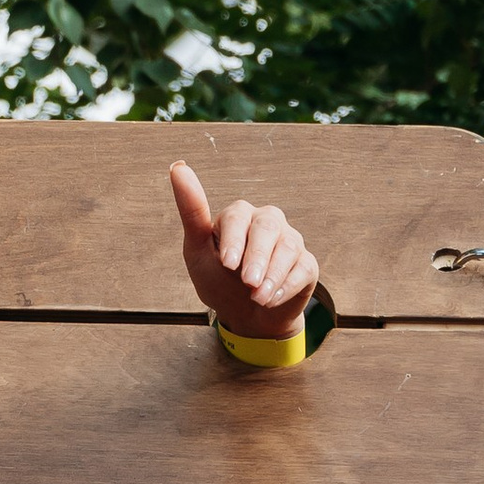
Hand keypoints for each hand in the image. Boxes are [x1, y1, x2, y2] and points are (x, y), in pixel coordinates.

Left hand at [169, 161, 318, 340]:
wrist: (243, 316)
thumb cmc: (218, 280)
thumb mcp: (197, 251)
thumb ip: (191, 212)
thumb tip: (178, 167)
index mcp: (238, 216)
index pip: (237, 217)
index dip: (234, 240)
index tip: (227, 264)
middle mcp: (266, 222)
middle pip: (267, 227)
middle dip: (257, 257)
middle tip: (247, 283)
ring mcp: (289, 241)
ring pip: (288, 247)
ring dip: (272, 275)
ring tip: (257, 297)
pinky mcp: (305, 263)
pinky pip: (304, 267)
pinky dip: (287, 286)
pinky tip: (271, 299)